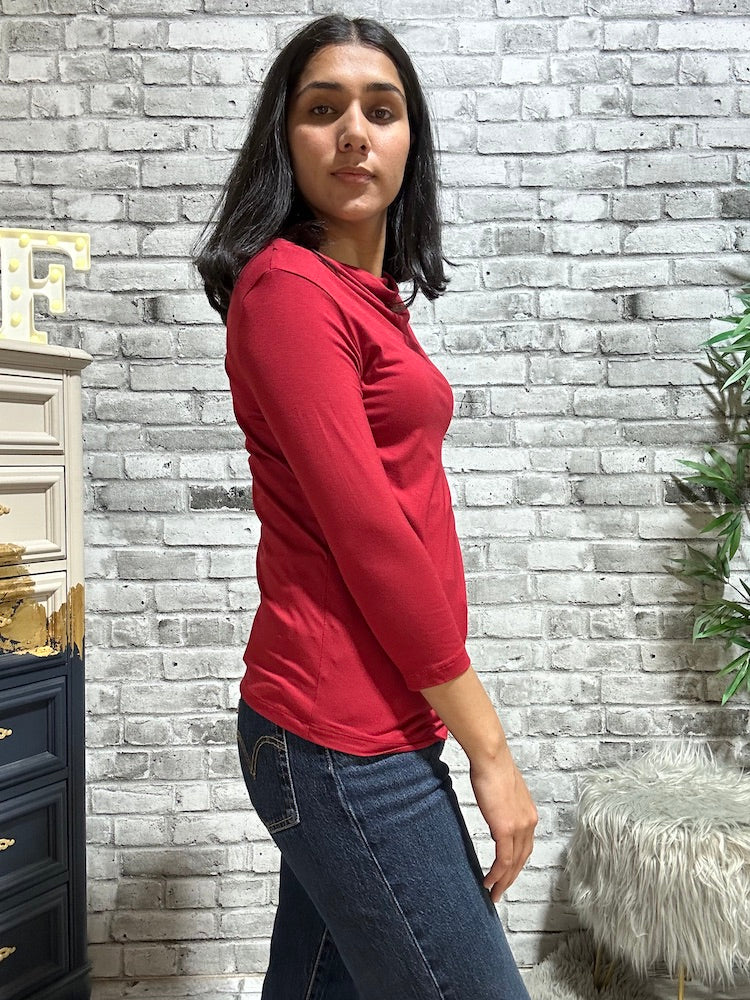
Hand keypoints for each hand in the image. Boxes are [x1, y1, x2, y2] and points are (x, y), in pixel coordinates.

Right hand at [469, 746, 537, 902]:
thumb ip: (504, 804)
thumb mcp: (503, 790)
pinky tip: (489, 882)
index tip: (506, 873)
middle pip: (522, 859)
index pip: (525, 846)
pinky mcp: (505, 829)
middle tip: (500, 891)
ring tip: (493, 892)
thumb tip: (497, 808)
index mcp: (529, 814)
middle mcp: (529, 823)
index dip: (516, 863)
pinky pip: (504, 859)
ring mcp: (519, 827)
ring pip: (514, 863)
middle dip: (511, 878)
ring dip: (504, 881)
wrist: (491, 758)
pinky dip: (497, 874)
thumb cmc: (493, 768)